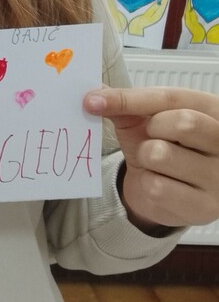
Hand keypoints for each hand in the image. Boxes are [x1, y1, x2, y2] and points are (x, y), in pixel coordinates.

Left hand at [84, 86, 218, 231]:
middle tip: (150, 137)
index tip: (95, 100)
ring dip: (145, 158)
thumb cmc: (164, 147)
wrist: (169, 192)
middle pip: (182, 122)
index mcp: (214, 112)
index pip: (172, 98)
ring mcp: (218, 177)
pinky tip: (159, 183)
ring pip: (162, 155)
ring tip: (155, 162)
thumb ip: (127, 105)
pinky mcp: (203, 206)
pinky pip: (157, 187)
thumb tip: (95, 95)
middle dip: (152, 129)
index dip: (130, 98)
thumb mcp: (147, 121)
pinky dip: (146, 184)